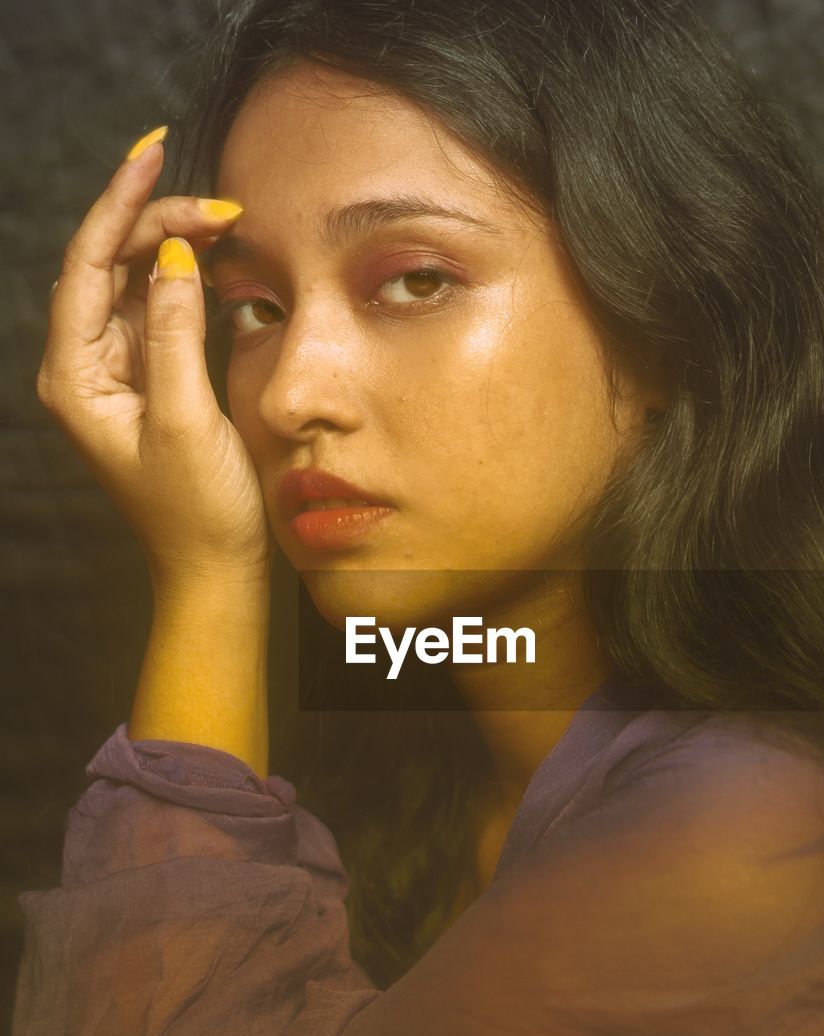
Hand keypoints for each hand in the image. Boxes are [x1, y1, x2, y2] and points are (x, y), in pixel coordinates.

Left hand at [37, 127, 270, 587]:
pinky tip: (211, 257)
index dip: (118, 206)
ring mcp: (116, 371)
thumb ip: (174, 333)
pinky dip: (182, 277)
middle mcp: (85, 368)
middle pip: (108, 265)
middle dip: (156, 223)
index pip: (86, 267)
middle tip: (221, 205)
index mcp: (76, 378)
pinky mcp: (148, 379)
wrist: (213, 566)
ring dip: (172, 244)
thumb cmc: (198, 510)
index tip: (153, 156)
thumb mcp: (187, 420)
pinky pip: (156, 309)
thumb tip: (173, 256)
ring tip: (223, 219)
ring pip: (133, 281)